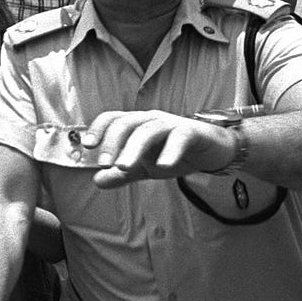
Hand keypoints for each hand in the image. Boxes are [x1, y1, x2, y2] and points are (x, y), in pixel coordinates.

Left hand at [80, 110, 236, 187]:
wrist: (214, 151)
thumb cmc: (174, 153)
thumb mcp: (146, 167)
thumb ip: (123, 174)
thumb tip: (97, 181)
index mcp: (137, 125)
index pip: (113, 119)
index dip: (98, 129)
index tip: (87, 146)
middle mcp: (151, 120)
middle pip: (127, 123)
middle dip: (113, 142)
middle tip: (105, 164)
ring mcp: (172, 124)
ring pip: (149, 130)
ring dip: (134, 148)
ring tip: (124, 167)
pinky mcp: (193, 132)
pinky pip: (180, 137)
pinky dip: (170, 151)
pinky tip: (163, 167)